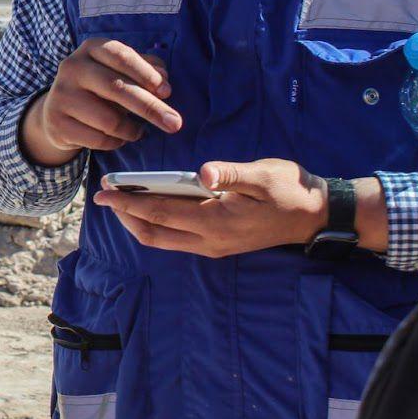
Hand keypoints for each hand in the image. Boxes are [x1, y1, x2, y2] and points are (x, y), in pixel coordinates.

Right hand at [21, 37, 180, 166]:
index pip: (122, 56)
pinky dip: (116, 142)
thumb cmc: (99, 88)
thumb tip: (164, 83)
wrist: (57, 111)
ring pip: (108, 120)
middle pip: (117, 88)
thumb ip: (146, 70)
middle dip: (151, 107)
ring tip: (137, 131)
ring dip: (132, 130)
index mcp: (91, 49)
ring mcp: (61, 95)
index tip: (167, 92)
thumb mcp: (120, 71)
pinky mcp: (57, 123)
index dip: (146, 74)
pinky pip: (98, 139)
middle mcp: (72, 68)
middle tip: (175, 123)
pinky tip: (118, 138)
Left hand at [93, 159, 335, 257]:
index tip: (104, 192)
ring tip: (119, 202)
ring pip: (163, 240)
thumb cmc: (289, 189)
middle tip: (102, 197)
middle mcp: (210, 240)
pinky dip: (155, 225)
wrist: (314, 216)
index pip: (161, 214)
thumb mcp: (264, 175)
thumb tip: (205, 172)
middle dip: (125, 215)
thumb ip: (232, 173)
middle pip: (154, 233)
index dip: (129, 204)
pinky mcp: (218, 244)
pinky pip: (175, 239)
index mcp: (217, 221)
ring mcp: (213, 246)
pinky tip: (149, 208)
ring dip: (138, 222)